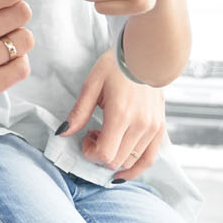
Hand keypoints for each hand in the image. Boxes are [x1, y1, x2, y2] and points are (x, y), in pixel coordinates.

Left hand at [59, 49, 164, 178]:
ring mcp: (153, 128)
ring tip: (108, 138)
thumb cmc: (115, 66)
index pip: (105, 154)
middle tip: (94, 135)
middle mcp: (140, 125)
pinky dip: (135, 168)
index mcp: (121, 114)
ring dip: (115, 158)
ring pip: (131, 162)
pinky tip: (123, 169)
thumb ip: (78, 112)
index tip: (86, 138)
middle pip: (116, 161)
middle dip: (100, 155)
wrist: (145, 54)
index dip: (90, 154)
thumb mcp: (91, 84)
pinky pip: (149, 159)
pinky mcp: (160, 128)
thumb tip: (62, 133)